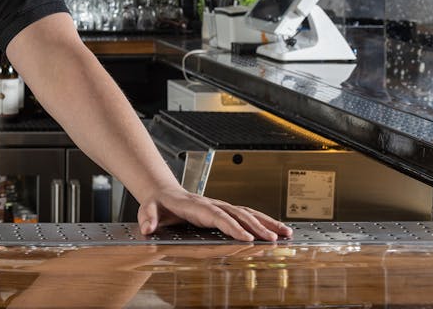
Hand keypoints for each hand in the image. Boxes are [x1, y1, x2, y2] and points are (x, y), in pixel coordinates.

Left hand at [136, 186, 291, 242]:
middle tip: (272, 240)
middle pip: (237, 214)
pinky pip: (247, 215)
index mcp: (196, 205)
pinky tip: (278, 230)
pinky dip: (264, 221)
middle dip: (256, 227)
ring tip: (285, 234)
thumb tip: (148, 228)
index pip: (217, 216)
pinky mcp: (225, 211)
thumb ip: (148, 218)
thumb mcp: (148, 209)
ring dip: (266, 223)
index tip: (246, 238)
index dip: (232, 226)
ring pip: (247, 213)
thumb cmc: (157, 203)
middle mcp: (212, 204)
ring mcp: (220, 206)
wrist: (161, 192)